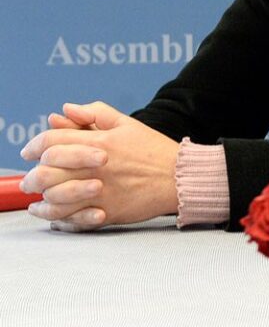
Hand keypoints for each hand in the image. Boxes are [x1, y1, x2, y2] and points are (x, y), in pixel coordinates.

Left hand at [19, 102, 178, 230]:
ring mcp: (99, 191)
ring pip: (52, 196)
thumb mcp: (128, 124)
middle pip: (45, 170)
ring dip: (41, 197)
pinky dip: (55, 216)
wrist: (180, 178)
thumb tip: (66, 109)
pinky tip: (52, 213)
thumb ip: (95, 113)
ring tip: (39, 196)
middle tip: (31, 177)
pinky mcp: (105, 211)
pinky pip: (69, 217)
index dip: (34, 145)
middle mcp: (94, 167)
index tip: (29, 151)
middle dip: (32, 174)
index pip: (51, 141)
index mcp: (99, 142)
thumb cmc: (154, 150)